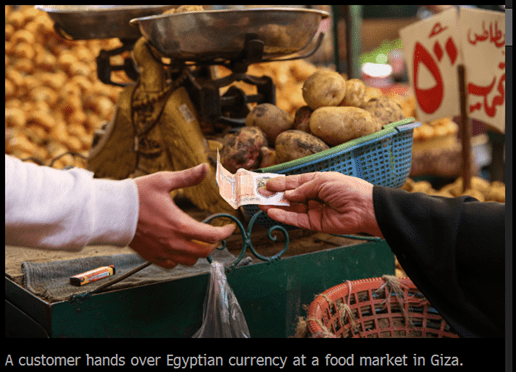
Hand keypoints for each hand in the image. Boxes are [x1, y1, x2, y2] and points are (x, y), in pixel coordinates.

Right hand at [130, 164, 234, 267]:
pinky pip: (171, 265)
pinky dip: (180, 259)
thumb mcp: (164, 181)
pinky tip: (179, 248)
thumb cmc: (137, 195)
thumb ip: (187, 177)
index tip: (229, 228)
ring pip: (189, 261)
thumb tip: (205, 168)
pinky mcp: (151, 256)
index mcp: (180, 225)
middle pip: (203, 253)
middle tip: (215, 235)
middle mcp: (174, 243)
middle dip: (213, 244)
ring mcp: (162, 252)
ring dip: (197, 253)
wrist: (112, 211)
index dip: (225, 232)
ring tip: (198, 241)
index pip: (212, 236)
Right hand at [259, 172, 382, 237]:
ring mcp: (313, 210)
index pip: (294, 182)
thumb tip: (288, 195)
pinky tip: (273, 212)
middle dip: (275, 195)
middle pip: (290, 196)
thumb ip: (303, 188)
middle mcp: (313, 196)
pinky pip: (296, 220)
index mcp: (317, 182)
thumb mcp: (323, 182)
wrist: (365, 208)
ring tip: (261, 204)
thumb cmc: (348, 189)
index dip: (280, 183)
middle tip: (258, 194)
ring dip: (276, 206)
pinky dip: (284, 217)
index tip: (266, 184)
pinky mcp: (315, 224)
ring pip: (290, 209)